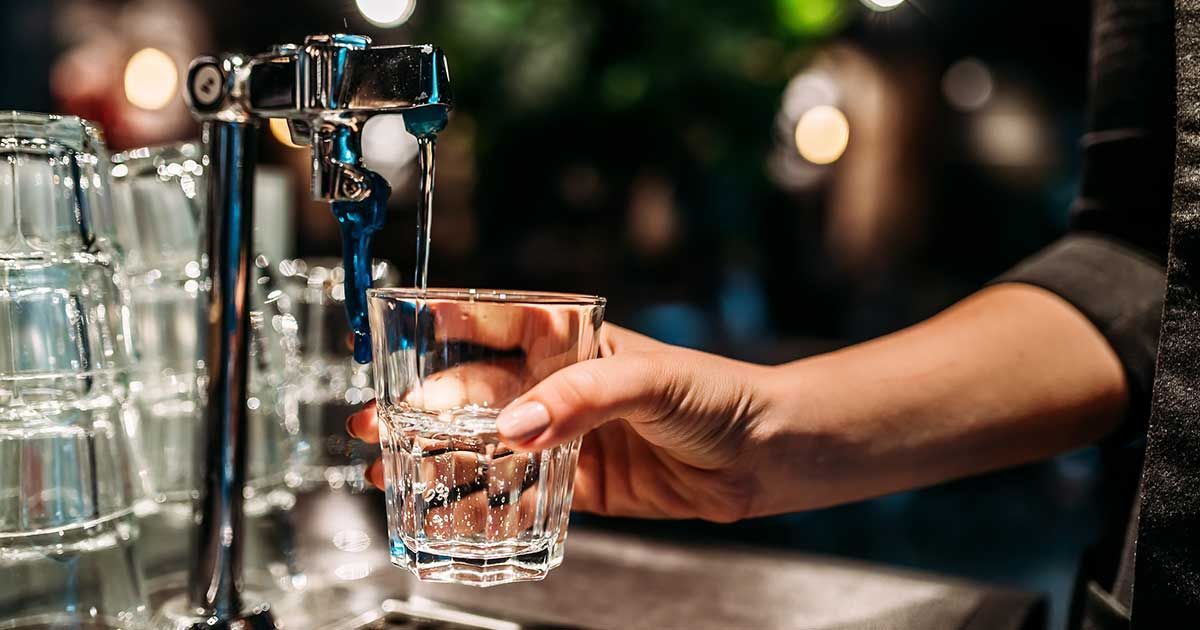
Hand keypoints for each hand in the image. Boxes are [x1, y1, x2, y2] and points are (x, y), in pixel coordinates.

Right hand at [348, 323, 778, 522]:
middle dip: (424, 406)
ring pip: (489, 444)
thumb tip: (517, 428)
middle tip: (377, 423)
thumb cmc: (717, 396)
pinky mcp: (578, 482)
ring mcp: (566, 434)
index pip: (496, 323)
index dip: (443, 327)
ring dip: (441, 455)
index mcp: (572, 343)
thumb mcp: (650, 382)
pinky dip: (484, 502)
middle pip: (477, 392)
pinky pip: (520, 492)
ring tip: (393, 470)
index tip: (391, 334)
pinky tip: (450, 510)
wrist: (762, 456)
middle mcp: (561, 386)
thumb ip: (582, 398)